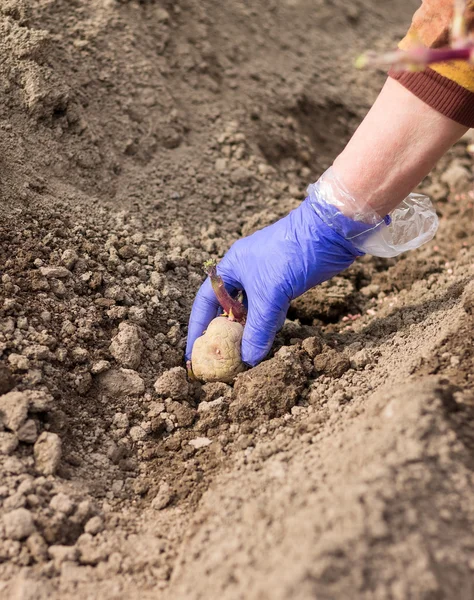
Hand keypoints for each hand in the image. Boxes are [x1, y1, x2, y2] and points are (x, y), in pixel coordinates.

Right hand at [186, 195, 363, 366]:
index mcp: (231, 267)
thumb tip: (248, 359)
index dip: (198, 327)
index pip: (206, 301)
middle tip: (219, 358)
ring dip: (246, 331)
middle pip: (227, 308)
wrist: (330, 232)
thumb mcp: (270, 293)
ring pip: (250, 310)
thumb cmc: (292, 253)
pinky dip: (266, 325)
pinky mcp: (285, 284)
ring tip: (240, 356)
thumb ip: (258, 327)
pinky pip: (269, 310)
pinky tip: (264, 341)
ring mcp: (266, 277)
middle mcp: (244, 272)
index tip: (194, 352)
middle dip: (222, 332)